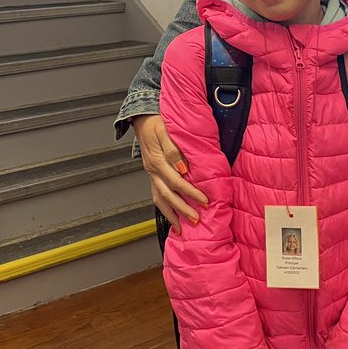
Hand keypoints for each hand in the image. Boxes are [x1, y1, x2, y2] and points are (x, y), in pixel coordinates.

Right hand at [132, 113, 208, 229]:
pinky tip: (173, 217)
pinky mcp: (153, 176)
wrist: (143, 120)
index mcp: (157, 161)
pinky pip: (157, 196)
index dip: (191, 193)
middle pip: (167, 195)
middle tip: (196, 220)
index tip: (205, 201)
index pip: (176, 181)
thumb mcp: (166, 131)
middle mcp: (153, 171)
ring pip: (159, 199)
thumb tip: (182, 167)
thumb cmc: (158, 123)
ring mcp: (151, 175)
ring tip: (181, 228)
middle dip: (182, 209)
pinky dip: (165, 209)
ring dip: (171, 215)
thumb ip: (173, 149)